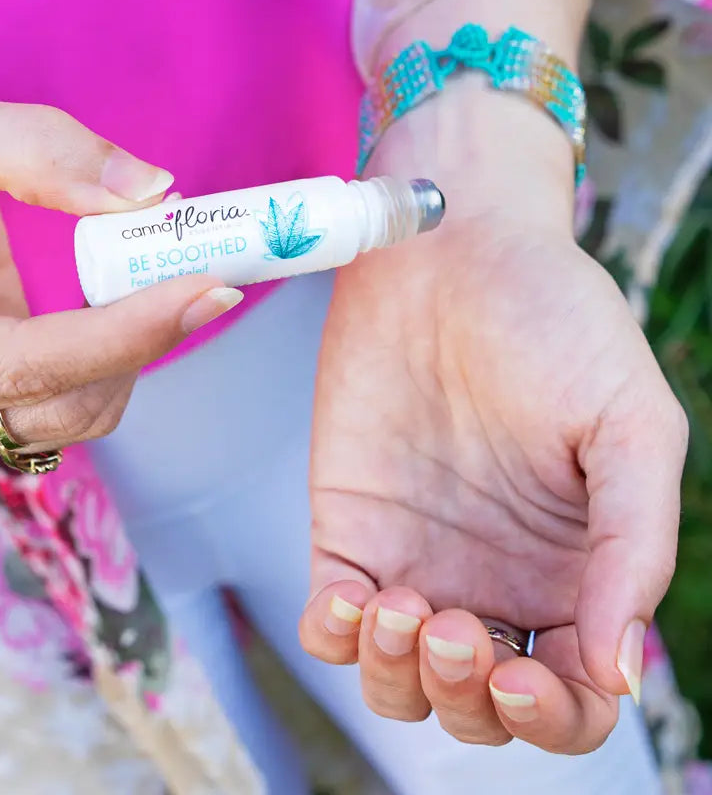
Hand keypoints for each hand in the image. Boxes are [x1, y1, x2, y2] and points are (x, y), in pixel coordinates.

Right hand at [0, 88, 240, 466]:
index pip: (24, 368)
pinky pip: (66, 409)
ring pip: (74, 417)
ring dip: (129, 351)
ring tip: (142, 276)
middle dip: (143, 341)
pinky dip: (106, 362)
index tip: (212, 286)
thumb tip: (152, 195)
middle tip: (204, 270)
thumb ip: (39, 149)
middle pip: (61, 408)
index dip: (129, 331)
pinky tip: (109, 310)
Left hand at [299, 83, 686, 752]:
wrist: (452, 247)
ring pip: (397, 679)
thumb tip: (619, 671)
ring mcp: (415, 555)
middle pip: (477, 706)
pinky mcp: (348, 523)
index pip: (572, 698)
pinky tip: (350, 600)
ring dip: (399, 677)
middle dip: (467, 698)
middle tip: (454, 627)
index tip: (529, 676)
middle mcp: (493, 578)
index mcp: (573, 570)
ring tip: (403, 609)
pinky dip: (334, 636)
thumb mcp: (628, 424)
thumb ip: (633, 546)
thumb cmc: (553, 319)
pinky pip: (331, 617)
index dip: (555, 717)